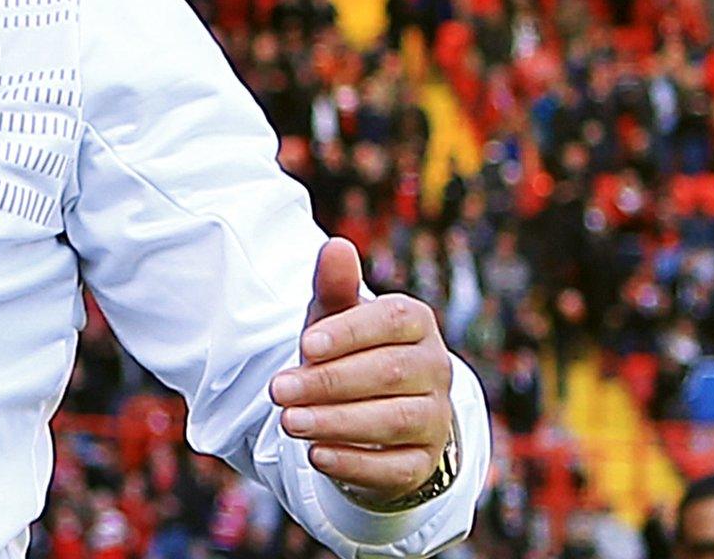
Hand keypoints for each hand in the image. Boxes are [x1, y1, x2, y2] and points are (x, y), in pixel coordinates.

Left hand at [269, 237, 454, 505]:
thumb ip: (334, 285)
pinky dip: (355, 463)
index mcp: (417, 323)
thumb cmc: (349, 352)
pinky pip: (397, 467)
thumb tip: (336, 245)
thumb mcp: (334, 318)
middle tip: (277, 390)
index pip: (392, 320)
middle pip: (390, 373)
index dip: (349, 332)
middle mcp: (436, 368)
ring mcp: (436, 418)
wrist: (373, 413)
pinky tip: (317, 455)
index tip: (305, 346)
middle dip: (329, 382)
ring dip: (337, 422)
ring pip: (395, 420)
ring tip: (289, 422)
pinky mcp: (424, 463)